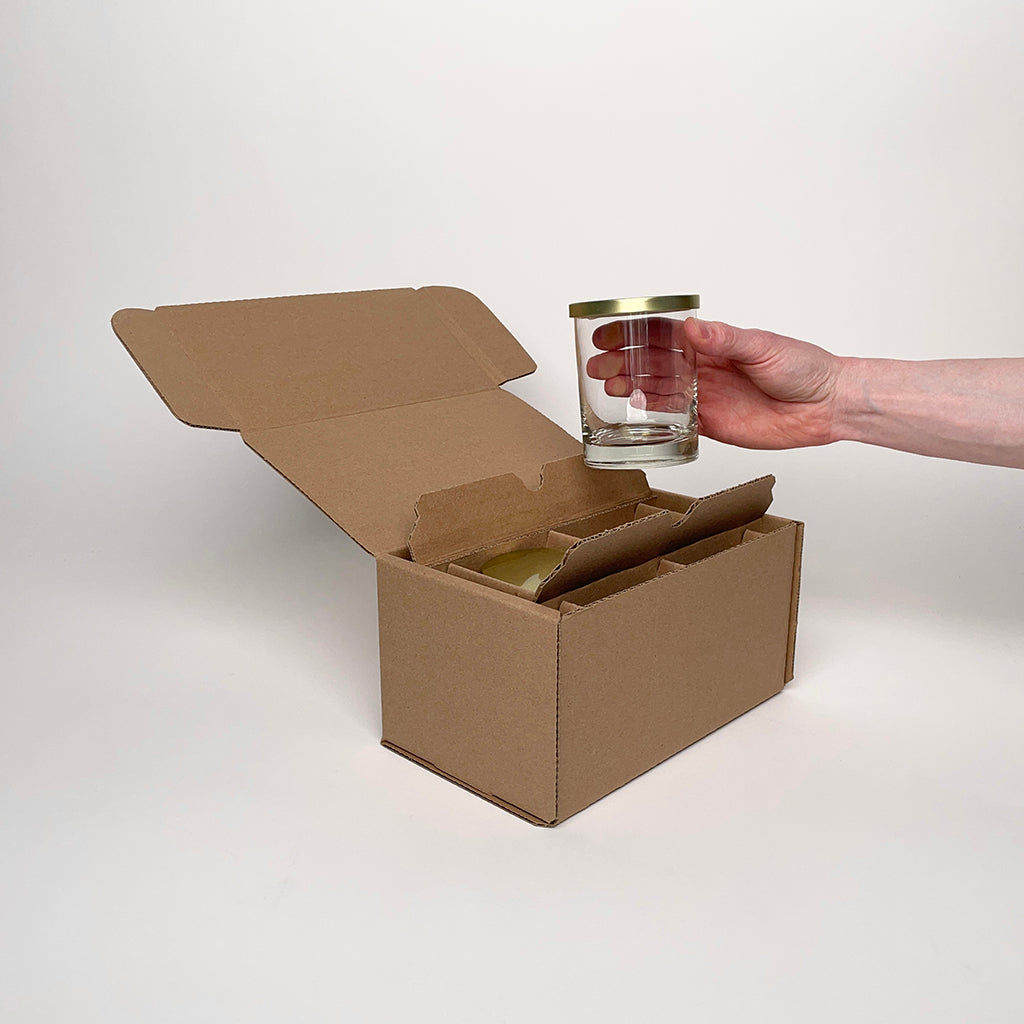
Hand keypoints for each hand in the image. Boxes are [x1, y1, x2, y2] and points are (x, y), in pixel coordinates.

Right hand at [586, 317, 840, 448]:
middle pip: (652, 363)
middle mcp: (703, 368)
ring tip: (607, 386)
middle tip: (595, 366)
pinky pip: (675, 421)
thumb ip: (726, 340)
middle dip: (621, 362)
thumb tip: (695, 327)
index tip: (605, 333)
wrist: (825, 406)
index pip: (663, 334)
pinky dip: (652, 416)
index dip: (631, 333)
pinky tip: (632, 411)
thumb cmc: (802, 368)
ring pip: (657, 391)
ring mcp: (704, 396)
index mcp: (712, 343)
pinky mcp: (711, 425)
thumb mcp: (763, 347)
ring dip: (630, 387)